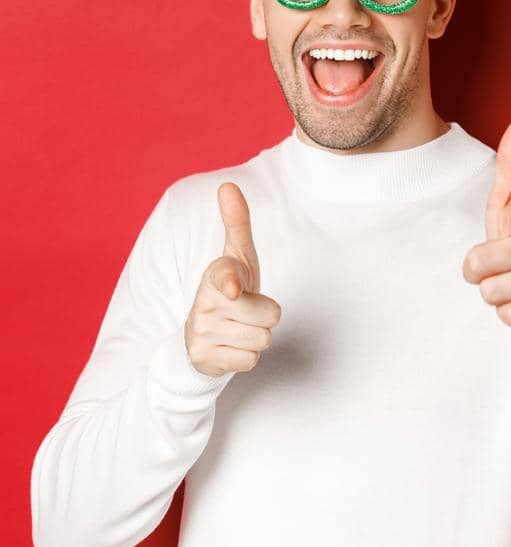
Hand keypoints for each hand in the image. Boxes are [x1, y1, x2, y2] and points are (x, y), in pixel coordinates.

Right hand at [183, 182, 281, 377]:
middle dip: (267, 316)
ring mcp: (202, 332)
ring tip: (238, 328)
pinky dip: (247, 357)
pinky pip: (250, 361)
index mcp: (216, 275)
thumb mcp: (237, 258)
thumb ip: (236, 223)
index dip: (231, 283)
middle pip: (271, 315)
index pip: (225, 276)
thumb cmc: (230, 290)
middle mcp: (205, 302)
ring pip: (263, 339)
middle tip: (246, 311)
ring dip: (257, 336)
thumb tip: (228, 185)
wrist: (202, 336)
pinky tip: (231, 347)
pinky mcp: (205, 358)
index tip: (232, 289)